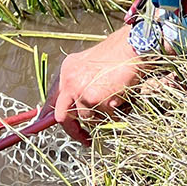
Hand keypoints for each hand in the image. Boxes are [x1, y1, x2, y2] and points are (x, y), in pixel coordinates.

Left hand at [50, 25, 148, 144]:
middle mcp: (70, 81)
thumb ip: (79, 83)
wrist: (132, 47)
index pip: (54, 100)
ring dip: (102, 116)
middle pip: (63, 117)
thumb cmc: (117, 54)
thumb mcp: (90, 64)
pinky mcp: (97, 100)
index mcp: (67, 71)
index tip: (65, 129)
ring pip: (89, 118)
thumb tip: (75, 108)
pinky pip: (106, 116)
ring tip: (115, 101)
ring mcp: (82, 92)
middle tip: (85, 138)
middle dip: (74, 131)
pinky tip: (122, 98)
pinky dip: (116, 112)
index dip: (58, 117)